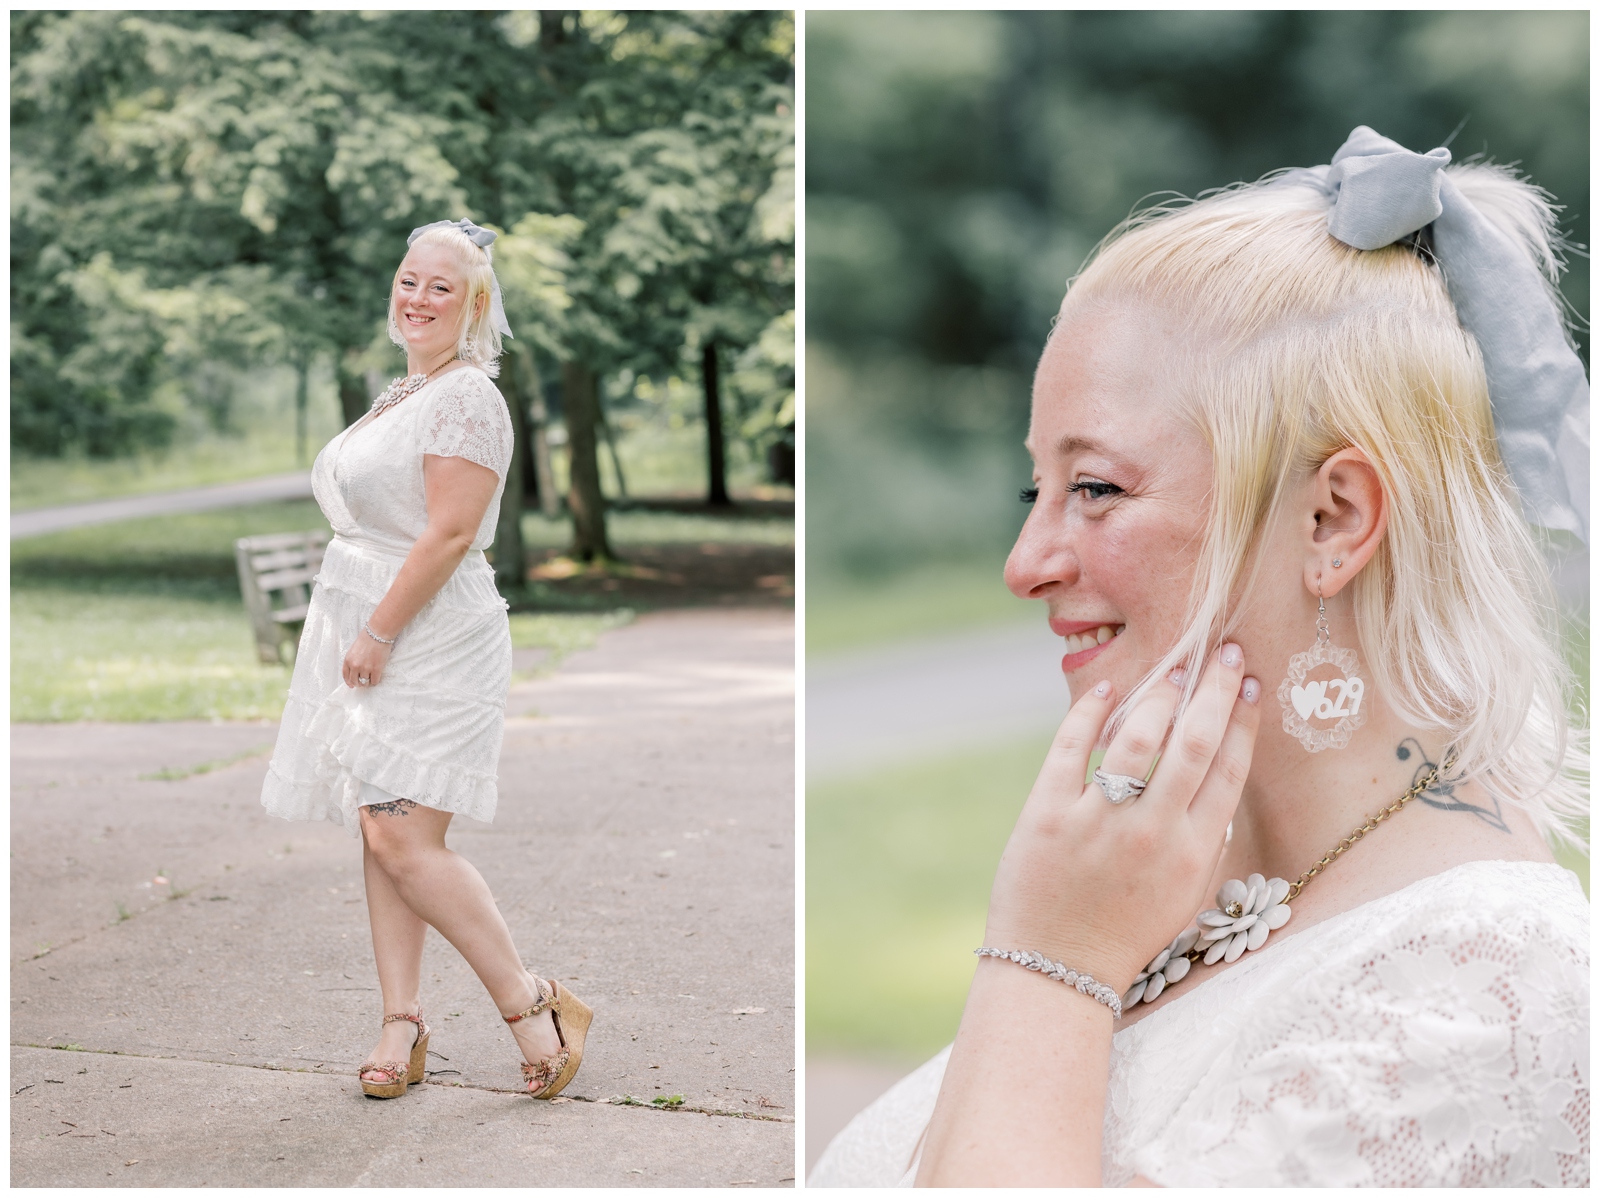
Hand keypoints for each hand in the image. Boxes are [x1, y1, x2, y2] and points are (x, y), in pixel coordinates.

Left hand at [342, 628, 394, 689]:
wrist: (378, 634)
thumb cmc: (367, 638)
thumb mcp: (353, 650)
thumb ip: (352, 660)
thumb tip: (355, 672)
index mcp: (348, 660)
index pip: (346, 676)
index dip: (349, 682)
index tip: (352, 685)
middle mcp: (355, 666)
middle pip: (355, 681)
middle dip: (359, 683)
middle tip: (363, 682)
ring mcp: (366, 668)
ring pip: (365, 683)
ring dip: (368, 682)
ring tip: (371, 677)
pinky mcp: (376, 669)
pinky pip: (374, 681)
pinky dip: (375, 681)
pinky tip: (376, 677)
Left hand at [983, 644, 1261, 994]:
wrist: (1058, 968)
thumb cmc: (1125, 932)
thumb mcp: (1185, 895)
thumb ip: (1205, 839)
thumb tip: (1220, 774)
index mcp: (1193, 854)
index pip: (1229, 771)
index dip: (1242, 721)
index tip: (1248, 684)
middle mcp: (1151, 833)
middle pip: (1194, 744)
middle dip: (1213, 690)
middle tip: (1222, 652)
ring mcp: (1097, 822)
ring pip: (1137, 738)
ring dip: (1158, 694)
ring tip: (1171, 668)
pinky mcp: (1046, 815)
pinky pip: (1071, 748)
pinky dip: (1089, 713)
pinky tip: (1107, 690)